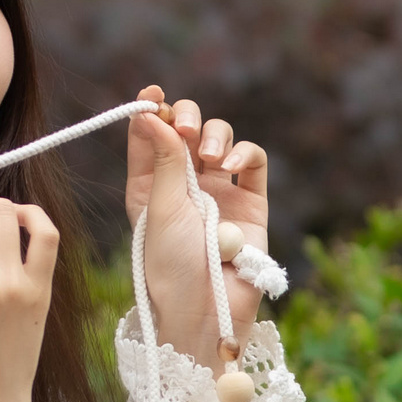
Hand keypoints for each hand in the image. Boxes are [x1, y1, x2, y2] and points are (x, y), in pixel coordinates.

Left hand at [127, 86, 270, 370]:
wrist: (207, 308)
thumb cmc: (171, 264)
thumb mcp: (159, 205)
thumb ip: (162, 157)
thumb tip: (150, 111)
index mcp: (149, 184)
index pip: (151, 134)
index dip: (151, 108)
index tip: (152, 94)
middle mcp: (184, 183)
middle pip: (188, 128)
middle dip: (187, 118)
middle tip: (185, 130)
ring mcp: (220, 190)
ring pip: (221, 138)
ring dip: (215, 135)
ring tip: (208, 157)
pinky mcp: (251, 200)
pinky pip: (252, 161)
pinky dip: (243, 153)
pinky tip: (229, 166)